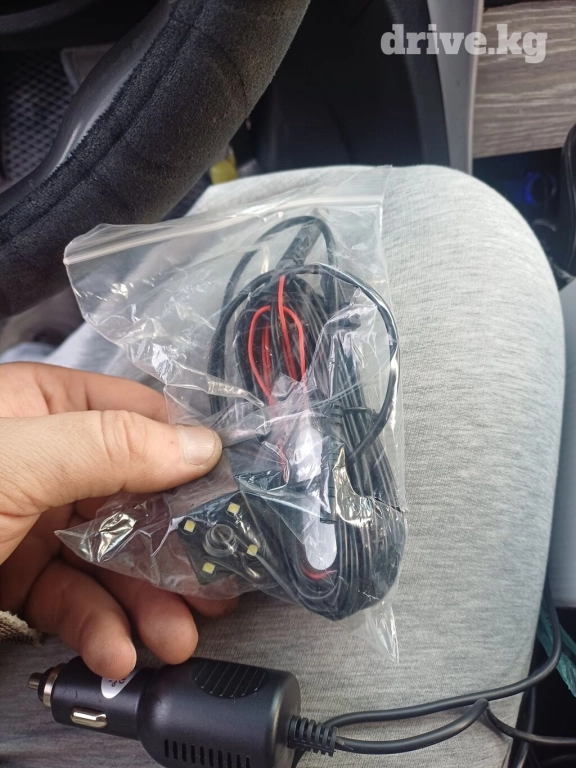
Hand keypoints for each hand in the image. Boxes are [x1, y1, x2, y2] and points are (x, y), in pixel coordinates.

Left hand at [0, 363, 228, 678]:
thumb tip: (199, 444)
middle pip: (134, 495)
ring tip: (177, 636)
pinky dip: (97, 626)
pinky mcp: (12, 574)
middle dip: (174, 547)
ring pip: (108, 553)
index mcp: (43, 405)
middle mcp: (44, 458)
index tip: (227, 501)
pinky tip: (117, 651)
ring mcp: (29, 519)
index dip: (187, 456)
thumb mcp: (12, 461)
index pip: (139, 417)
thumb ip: (108, 445)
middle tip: (215, 586)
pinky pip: (69, 596)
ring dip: (146, 600)